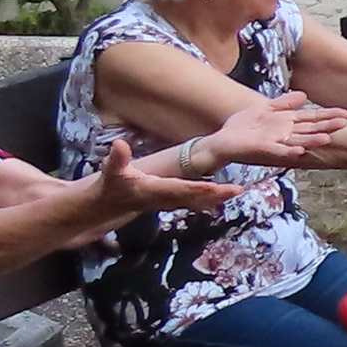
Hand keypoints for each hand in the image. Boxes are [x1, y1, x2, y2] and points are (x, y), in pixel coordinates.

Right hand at [92, 140, 244, 220]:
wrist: (109, 203)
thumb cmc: (112, 184)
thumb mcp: (111, 170)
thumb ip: (117, 158)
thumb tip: (119, 143)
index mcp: (153, 190)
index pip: (178, 189)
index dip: (196, 188)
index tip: (214, 186)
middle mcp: (165, 198)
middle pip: (193, 197)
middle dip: (215, 194)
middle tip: (237, 190)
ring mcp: (169, 202)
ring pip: (196, 201)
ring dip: (215, 197)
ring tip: (236, 191)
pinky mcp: (171, 201)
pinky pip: (192, 201)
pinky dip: (207, 198)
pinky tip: (222, 195)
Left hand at [205, 90, 344, 169]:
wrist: (222, 141)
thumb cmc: (242, 128)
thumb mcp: (265, 109)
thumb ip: (284, 102)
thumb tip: (304, 95)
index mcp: (286, 123)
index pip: (312, 118)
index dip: (328, 115)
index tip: (346, 114)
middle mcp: (285, 134)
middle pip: (310, 129)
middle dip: (327, 127)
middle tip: (346, 124)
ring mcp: (276, 143)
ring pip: (298, 141)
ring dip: (312, 141)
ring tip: (328, 139)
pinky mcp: (264, 149)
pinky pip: (279, 151)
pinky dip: (289, 151)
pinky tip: (300, 150)